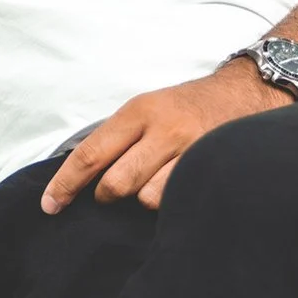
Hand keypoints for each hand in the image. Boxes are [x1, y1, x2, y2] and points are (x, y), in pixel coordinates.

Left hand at [39, 60, 291, 214]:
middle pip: (116, 183)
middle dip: (107, 195)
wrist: (247, 91)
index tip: (50, 206)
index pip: (90, 154)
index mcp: (138, 112)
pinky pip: (177, 201)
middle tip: (112, 194)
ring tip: (155, 183)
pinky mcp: (211, 166)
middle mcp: (162, 129)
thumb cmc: (189, 106)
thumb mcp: (148, 108)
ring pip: (146, 198)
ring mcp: (190, 149)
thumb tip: (79, 174)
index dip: (66, 184)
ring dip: (144, 199)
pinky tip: (177, 190)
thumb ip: (118, 138)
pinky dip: (170, 203)